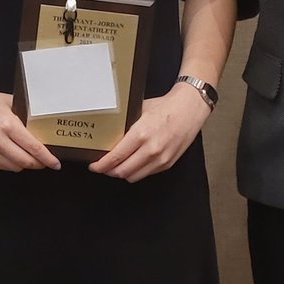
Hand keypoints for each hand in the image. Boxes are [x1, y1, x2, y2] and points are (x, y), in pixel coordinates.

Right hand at [0, 85, 59, 171]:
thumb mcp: (10, 104)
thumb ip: (25, 117)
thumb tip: (42, 129)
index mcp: (8, 125)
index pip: (34, 148)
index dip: (47, 158)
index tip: (55, 163)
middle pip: (26, 162)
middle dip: (39, 164)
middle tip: (45, 161)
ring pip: (15, 167)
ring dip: (25, 164)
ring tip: (29, 156)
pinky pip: (3, 167)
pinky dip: (11, 164)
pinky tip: (13, 155)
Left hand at [88, 82, 209, 181]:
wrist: (190, 108)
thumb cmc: (166, 107)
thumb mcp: (140, 111)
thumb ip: (126, 125)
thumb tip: (109, 134)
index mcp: (141, 134)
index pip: (115, 158)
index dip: (101, 165)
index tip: (94, 166)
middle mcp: (151, 150)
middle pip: (122, 171)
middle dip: (109, 171)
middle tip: (102, 166)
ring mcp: (161, 159)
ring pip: (134, 177)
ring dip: (123, 173)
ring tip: (117, 165)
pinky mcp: (168, 164)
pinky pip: (146, 173)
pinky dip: (137, 171)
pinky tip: (133, 162)